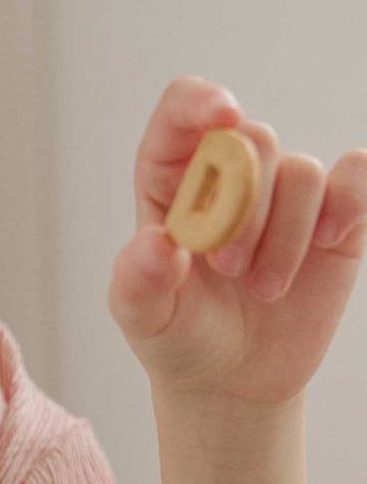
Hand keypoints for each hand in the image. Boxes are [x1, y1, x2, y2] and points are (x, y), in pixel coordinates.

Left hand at [107, 75, 366, 406]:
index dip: (202, 103)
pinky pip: (355, 178)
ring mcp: (283, 195)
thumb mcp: (143, 316)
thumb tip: (157, 244)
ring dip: (285, 235)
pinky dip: (350, 202)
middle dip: (245, 202)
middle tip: (228, 266)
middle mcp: (229, 174)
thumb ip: (138, 280)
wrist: (232, 380)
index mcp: (171, 179)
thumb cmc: (178, 335)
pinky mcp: (334, 218)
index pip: (183, 111)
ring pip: (300, 172)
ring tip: (262, 289)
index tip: (224, 117)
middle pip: (251, 139)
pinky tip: (330, 241)